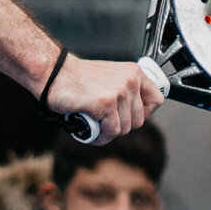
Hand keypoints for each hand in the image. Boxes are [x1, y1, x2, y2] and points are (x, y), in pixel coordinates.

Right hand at [47, 55, 163, 140]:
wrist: (53, 73)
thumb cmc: (76, 77)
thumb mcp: (110, 76)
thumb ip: (125, 90)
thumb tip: (135, 114)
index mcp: (133, 72)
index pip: (157, 100)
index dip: (145, 113)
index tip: (130, 116)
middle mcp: (130, 80)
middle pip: (139, 120)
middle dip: (121, 126)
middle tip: (105, 122)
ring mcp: (119, 92)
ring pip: (125, 129)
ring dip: (109, 132)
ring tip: (96, 125)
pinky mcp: (106, 104)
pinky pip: (111, 132)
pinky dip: (100, 137)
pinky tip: (91, 131)